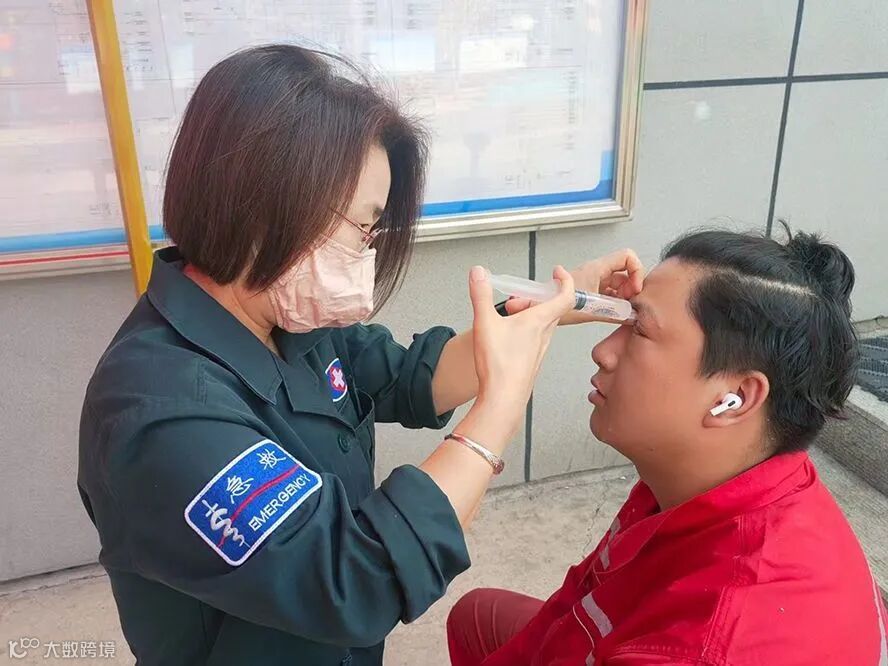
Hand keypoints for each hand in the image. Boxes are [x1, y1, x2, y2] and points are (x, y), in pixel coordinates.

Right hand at [467, 265, 575, 436]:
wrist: (503, 399)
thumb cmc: (499, 365)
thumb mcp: (485, 323)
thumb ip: (481, 296)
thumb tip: (478, 273)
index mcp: (539, 321)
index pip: (565, 296)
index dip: (564, 281)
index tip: (558, 272)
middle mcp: (544, 335)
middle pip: (550, 309)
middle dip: (533, 299)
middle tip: (514, 301)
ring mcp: (539, 349)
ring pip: (541, 324)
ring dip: (527, 315)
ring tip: (505, 318)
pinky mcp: (531, 361)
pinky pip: (534, 338)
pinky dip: (523, 330)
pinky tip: (504, 337)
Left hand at [504, 249, 644, 324]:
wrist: (540, 306)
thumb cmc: (556, 302)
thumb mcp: (590, 310)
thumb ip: (613, 314)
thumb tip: (630, 318)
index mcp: (597, 268)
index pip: (627, 257)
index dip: (637, 271)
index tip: (636, 289)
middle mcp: (596, 271)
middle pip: (625, 271)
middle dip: (631, 287)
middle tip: (629, 302)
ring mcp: (593, 279)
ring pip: (618, 282)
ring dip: (623, 295)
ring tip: (621, 309)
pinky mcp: (590, 289)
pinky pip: (609, 290)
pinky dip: (615, 300)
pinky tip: (613, 311)